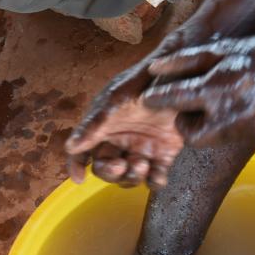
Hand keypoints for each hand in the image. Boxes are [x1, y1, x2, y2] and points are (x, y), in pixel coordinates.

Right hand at [65, 58, 182, 188]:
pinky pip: (155, 176)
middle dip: (111, 172)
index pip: (84, 150)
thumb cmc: (145, 81)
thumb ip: (94, 125)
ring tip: (143, 163)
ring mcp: (142, 148)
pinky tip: (158, 176)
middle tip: (121, 165)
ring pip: (129, 175)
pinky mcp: (164, 153)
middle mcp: (120, 140)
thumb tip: (71, 147)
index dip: (77, 165)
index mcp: (104, 126)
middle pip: (107, 168)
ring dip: (132, 176)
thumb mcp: (116, 100)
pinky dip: (155, 181)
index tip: (79, 179)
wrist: (183, 73)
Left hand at [142, 34, 254, 146]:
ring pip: (208, 140)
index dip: (157, 99)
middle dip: (183, 123)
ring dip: (201, 127)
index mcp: (220, 87)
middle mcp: (232, 113)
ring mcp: (246, 129)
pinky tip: (228, 109)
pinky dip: (220, 128)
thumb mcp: (220, 50)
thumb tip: (153, 69)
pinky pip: (226, 139)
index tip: (147, 99)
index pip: (176, 99)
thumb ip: (184, 61)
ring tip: (209, 106)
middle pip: (189, 134)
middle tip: (186, 107)